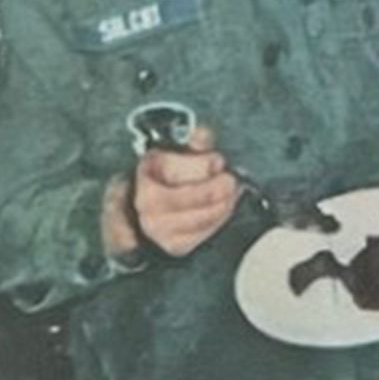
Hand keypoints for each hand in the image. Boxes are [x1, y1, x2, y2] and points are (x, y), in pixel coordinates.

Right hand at [118, 129, 241, 260]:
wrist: (146, 210)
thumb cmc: (165, 178)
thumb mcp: (176, 154)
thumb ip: (193, 143)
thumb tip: (202, 134)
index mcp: (147, 173)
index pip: (173, 172)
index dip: (199, 166)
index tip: (218, 161)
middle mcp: (147, 203)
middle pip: (185, 198)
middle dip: (212, 189)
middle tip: (230, 180)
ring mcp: (159, 227)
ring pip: (196, 219)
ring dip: (220, 206)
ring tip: (232, 194)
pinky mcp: (175, 246)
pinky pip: (201, 235)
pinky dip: (217, 221)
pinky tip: (224, 208)